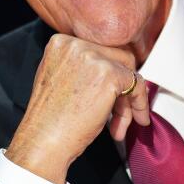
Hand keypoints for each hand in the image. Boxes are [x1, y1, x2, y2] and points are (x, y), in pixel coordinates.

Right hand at [4, 34, 150, 183]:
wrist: (43, 140)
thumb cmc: (49, 121)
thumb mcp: (61, 81)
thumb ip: (84, 70)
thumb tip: (118, 72)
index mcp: (61, 43)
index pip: (99, 51)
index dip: (109, 74)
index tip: (112, 94)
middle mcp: (75, 44)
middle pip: (116, 58)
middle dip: (121, 87)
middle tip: (119, 112)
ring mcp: (92, 57)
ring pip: (128, 70)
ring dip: (127, 99)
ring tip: (120, 123)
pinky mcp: (108, 75)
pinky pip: (136, 84)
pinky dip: (140, 103)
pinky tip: (136, 119)